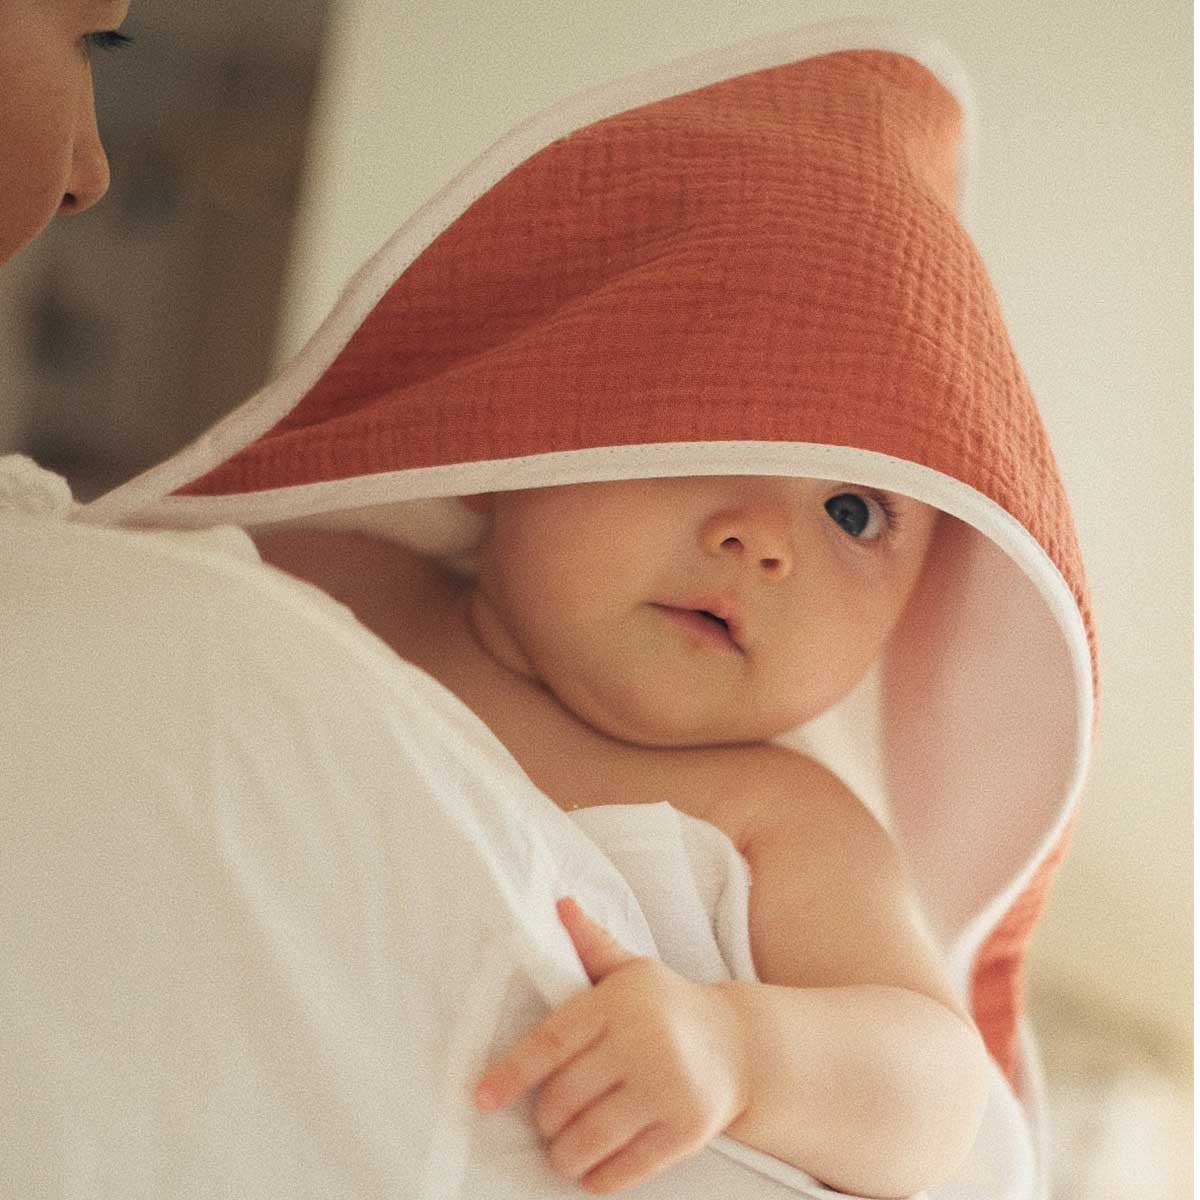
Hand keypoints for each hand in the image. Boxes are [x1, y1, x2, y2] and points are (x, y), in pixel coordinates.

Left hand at [474, 897, 749, 1193]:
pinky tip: (592, 1173)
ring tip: (564, 1150)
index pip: (551, 1042)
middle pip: (565, 1097)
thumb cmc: (668, 1005)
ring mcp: (668, 1088)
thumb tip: (559, 904)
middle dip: (545, 1119)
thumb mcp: (632, 969)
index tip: (482, 1097)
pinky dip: (601, 1177)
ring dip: (566, 1154)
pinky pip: (629, 1167)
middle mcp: (643, 1042)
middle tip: (547, 1120)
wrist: (741, 1044)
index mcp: (619, 1002)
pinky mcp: (688, 1129)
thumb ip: (591, 944)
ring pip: (591, 1137)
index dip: (512, 1073)